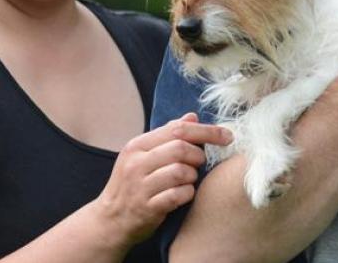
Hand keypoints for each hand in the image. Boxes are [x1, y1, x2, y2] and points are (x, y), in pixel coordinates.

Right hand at [94, 113, 231, 247]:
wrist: (110, 220)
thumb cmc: (133, 184)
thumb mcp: (143, 155)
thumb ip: (168, 135)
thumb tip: (192, 117)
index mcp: (137, 145)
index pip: (177, 129)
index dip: (207, 131)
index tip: (227, 136)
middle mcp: (136, 164)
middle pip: (180, 148)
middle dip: (198, 155)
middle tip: (200, 163)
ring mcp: (140, 187)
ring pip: (181, 172)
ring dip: (193, 176)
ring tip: (188, 180)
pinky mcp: (147, 208)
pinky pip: (178, 195)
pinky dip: (187, 194)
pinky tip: (183, 194)